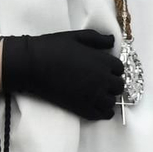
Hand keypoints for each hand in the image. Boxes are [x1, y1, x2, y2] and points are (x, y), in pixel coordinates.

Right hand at [1, 29, 124, 120]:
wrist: (32, 65)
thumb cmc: (53, 47)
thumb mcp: (77, 37)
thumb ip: (98, 39)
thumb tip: (112, 41)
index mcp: (103, 61)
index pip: (120, 68)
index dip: (112, 68)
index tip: (104, 68)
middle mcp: (102, 79)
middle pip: (119, 86)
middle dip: (112, 83)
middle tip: (101, 81)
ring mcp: (93, 95)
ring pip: (112, 102)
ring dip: (108, 97)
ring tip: (98, 93)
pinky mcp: (82, 108)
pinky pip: (103, 115)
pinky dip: (103, 111)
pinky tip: (97, 105)